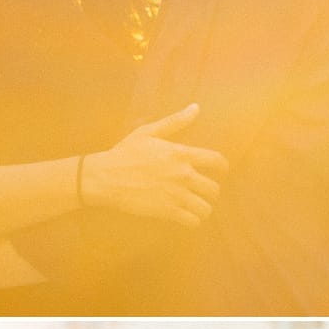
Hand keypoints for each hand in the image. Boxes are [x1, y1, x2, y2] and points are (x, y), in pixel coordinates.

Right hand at [83, 104, 228, 226]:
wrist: (105, 177)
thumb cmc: (125, 153)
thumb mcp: (149, 132)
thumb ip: (175, 121)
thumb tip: (196, 107)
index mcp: (181, 154)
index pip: (217, 161)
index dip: (223, 167)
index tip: (221, 171)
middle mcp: (183, 175)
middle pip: (214, 189)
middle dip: (211, 192)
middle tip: (203, 193)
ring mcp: (176, 195)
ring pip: (205, 208)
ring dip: (203, 209)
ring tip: (197, 208)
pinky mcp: (167, 211)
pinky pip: (192, 221)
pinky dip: (193, 221)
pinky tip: (187, 218)